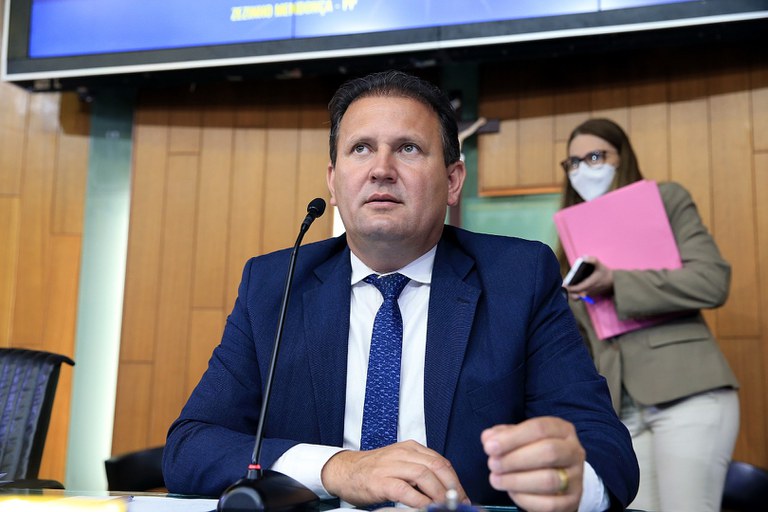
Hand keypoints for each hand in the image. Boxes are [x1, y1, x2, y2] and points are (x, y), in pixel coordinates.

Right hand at [321, 440, 467, 507]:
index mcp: (410, 448)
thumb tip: (445, 489)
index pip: (441, 461)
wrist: (345, 471)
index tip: (462, 496)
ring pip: (424, 476)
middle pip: (436, 467)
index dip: (455, 481)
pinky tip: (425, 508)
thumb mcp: (400, 463)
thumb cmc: (374, 471)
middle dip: (452, 487)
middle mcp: (402, 453)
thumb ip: (420, 471)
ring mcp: (391, 466)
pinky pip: (405, 490)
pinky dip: (419, 501)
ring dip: (439, 494)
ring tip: (445, 507)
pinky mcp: (381, 481)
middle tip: (459, 503)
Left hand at [482, 417, 584, 511]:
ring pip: (549, 480)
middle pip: (548, 452)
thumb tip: (488, 438)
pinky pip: (549, 503)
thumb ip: (504, 435)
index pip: (539, 428)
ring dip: (517, 480)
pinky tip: (511, 492)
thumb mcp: (522, 438)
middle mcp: (574, 452)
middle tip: (492, 464)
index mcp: (562, 430)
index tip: (489, 446)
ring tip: (496, 479)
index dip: (512, 437)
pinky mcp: (572, 501)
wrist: (561, 479)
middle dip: (515, 459)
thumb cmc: (535, 452)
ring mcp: (576, 478)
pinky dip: (525, 499)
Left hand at [565, 256, 612, 300]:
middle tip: (564, 286)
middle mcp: (589, 291)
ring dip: (572, 293)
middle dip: (568, 292)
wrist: (614, 281)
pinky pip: (581, 296)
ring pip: (578, 297)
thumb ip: (592, 260)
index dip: (569, 288)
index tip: (563, 284)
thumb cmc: (605, 273)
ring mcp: (590, 294)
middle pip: (575, 296)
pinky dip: (576, 293)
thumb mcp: (600, 265)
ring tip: (567, 287)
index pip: (577, 288)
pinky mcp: (591, 295)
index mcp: (590, 283)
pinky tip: (573, 287)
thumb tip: (584, 257)